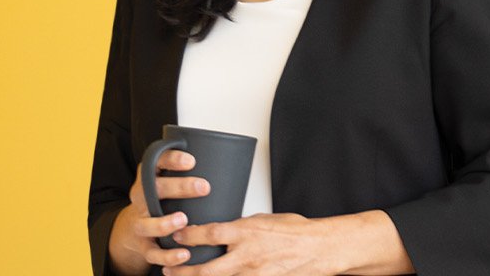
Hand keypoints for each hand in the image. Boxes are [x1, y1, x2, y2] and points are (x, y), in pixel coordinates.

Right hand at [106, 149, 209, 274]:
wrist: (131, 229)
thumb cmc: (161, 202)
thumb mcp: (171, 184)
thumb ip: (190, 175)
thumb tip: (228, 165)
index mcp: (149, 180)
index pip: (155, 162)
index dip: (171, 160)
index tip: (191, 161)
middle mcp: (142, 200)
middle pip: (153, 189)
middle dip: (178, 187)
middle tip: (203, 187)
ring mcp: (141, 223)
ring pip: (145, 224)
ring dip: (164, 223)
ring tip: (183, 220)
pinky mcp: (144, 245)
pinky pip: (153, 253)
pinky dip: (167, 255)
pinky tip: (184, 254)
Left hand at [162, 213, 343, 275]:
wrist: (321, 248)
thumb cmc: (297, 231)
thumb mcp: (265, 219)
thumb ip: (242, 227)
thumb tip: (225, 231)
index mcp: (247, 232)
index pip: (208, 234)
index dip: (187, 235)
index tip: (176, 235)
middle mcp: (246, 255)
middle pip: (204, 269)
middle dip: (182, 271)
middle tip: (168, 269)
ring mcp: (253, 274)